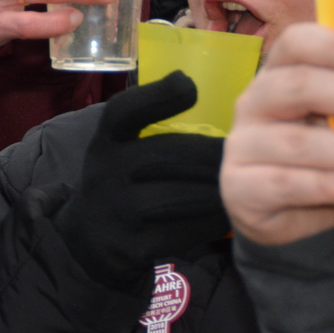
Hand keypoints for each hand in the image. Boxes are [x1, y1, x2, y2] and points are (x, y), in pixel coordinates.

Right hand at [55, 72, 229, 289]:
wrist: (87, 242)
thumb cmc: (120, 181)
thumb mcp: (118, 147)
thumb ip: (148, 122)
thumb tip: (197, 86)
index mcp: (105, 141)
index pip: (123, 111)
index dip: (157, 96)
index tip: (190, 86)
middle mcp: (106, 173)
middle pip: (169, 155)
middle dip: (213, 153)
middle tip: (246, 151)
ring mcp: (118, 213)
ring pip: (184, 196)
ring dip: (219, 189)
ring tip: (244, 182)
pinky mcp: (134, 247)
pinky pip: (186, 231)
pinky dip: (212, 222)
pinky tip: (228, 214)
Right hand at [221, 23, 333, 246]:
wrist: (282, 214)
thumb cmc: (322, 159)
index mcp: (281, 74)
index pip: (296, 43)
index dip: (331, 46)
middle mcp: (256, 102)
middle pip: (295, 85)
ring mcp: (243, 145)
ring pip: (293, 141)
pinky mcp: (240, 187)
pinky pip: (282, 183)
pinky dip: (323, 185)